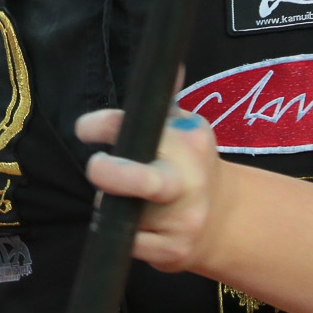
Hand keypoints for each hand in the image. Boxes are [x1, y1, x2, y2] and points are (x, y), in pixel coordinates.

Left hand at [75, 107, 234, 275]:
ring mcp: (181, 219)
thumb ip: (167, 97)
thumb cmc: (192, 165)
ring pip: (122, 214)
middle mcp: (186, 179)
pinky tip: (136, 224)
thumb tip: (170, 60)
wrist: (228, 219)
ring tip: (127, 198)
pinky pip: (127, 243)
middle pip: (142, 180)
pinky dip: (122, 234)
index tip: (85, 129)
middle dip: (111, 175)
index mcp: (187, 140)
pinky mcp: (172, 251)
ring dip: (112, 206)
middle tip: (97, 168)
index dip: (100, 125)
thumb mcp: (187, 127)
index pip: (135, 125)